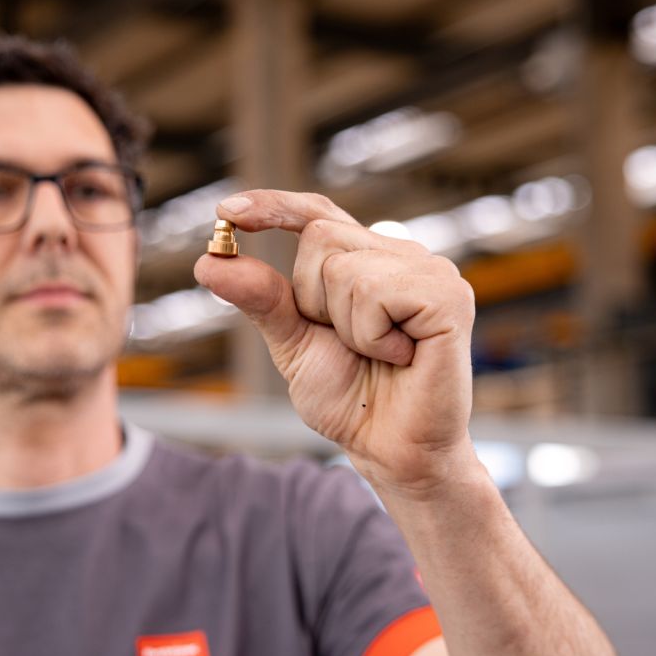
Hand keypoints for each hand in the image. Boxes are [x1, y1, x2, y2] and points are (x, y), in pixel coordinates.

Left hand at [193, 190, 479, 495]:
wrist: (390, 449)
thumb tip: (207, 263)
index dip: (274, 205)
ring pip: (344, 267)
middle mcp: (400, 254)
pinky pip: (377, 291)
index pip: (316, 212)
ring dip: (345, 324)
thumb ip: (260, 300)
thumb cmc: (350, 398)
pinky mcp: (448, 296)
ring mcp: (431, 270)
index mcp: (366, 258)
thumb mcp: (291, 343)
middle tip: (349, 343)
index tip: (226, 212)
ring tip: (379, 353)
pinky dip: (372, 335)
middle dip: (312, 298)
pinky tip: (400, 356)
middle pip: (320, 234)